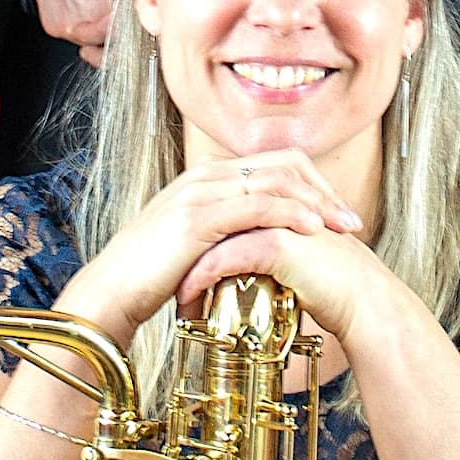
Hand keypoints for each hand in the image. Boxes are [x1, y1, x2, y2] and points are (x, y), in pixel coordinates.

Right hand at [57, 148, 362, 341]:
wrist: (108, 294)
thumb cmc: (150, 278)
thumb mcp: (195, 246)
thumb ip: (224, 234)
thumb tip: (259, 246)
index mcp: (206, 177)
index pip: (274, 164)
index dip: (313, 184)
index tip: (337, 214)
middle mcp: (204, 176)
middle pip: (283, 166)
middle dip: (324, 191)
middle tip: (352, 222)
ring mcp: (199, 194)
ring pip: (275, 182)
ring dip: (317, 203)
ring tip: (344, 228)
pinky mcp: (196, 219)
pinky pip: (255, 207)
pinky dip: (290, 215)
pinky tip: (313, 231)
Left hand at [178, 219, 398, 348]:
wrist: (366, 305)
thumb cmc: (335, 288)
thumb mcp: (297, 261)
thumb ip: (270, 251)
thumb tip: (241, 266)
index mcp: (280, 199)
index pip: (224, 207)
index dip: (198, 234)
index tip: (176, 263)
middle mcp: (277, 201)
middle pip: (214, 214)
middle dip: (185, 247)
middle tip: (163, 275)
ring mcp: (277, 217)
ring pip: (214, 235)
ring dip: (187, 265)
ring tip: (171, 292)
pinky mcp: (278, 242)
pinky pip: (226, 258)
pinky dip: (201, 279)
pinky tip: (185, 301)